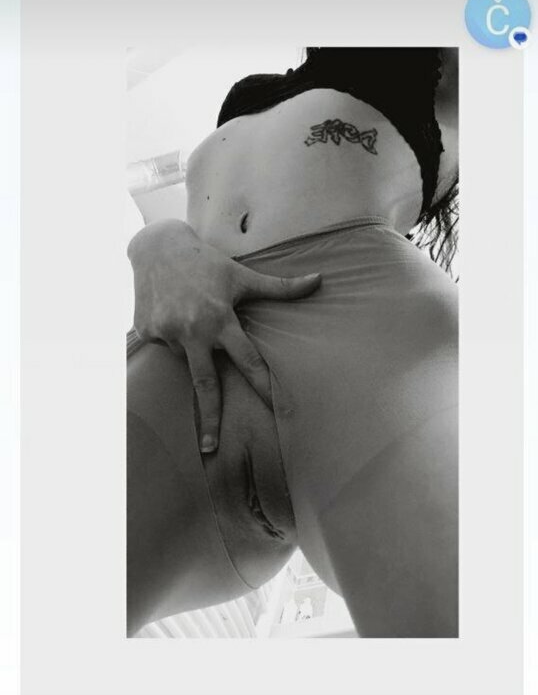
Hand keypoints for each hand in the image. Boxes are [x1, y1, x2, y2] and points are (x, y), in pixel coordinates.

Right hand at [128, 219, 320, 451]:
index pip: (248, 361)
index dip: (264, 386)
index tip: (276, 411)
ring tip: (184, 311)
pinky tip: (166, 309)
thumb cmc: (207, 263)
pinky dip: (169, 333)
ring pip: (183, 356)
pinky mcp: (145, 331)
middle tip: (212, 448)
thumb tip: (320, 280)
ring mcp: (166, 333)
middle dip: (209, 418)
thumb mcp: (242, 276)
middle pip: (205, 384)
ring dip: (189, 345)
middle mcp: (193, 331)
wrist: (157, 246)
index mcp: (220, 320)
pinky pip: (162, 345)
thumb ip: (280, 288)